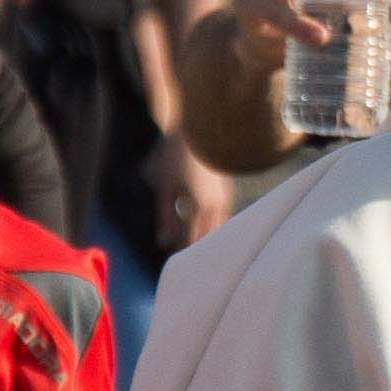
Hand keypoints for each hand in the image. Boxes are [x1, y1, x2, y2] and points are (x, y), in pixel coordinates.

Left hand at [143, 130, 230, 252]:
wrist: (201, 125)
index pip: (192, 238)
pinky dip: (214, 224)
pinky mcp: (227, 189)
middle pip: (208, 235)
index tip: (177, 265)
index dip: (183, 251)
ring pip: (218, 226)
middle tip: (190, 263)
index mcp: (199, 205)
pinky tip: (207, 227)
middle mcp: (216, 204)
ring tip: (198, 248)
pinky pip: (223, 215)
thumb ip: (165, 215)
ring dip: (207, 236)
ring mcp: (225, 197)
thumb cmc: (177, 154)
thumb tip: (163, 242)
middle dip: (197, 248)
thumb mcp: (165, 185)